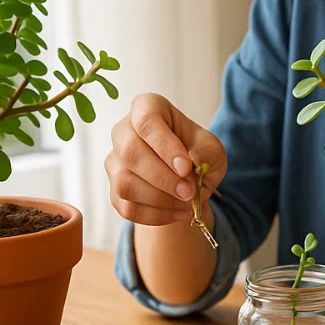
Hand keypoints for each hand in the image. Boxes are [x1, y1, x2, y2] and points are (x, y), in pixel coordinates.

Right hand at [106, 93, 226, 225]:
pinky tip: (179, 213)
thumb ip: (206, 154)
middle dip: (163, 178)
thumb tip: (193, 164)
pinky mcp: (113, 189)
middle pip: (131, 153)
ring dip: (159, 200)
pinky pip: (127, 207)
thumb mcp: (211, 147)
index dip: (165, 146)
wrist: (186, 174)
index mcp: (146, 108)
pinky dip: (156, 216)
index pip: (147, 121)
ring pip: (125, 184)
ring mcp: (114, 161)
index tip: (186, 167)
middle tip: (190, 192)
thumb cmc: (196, 150)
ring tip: (188, 204)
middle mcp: (123, 132)